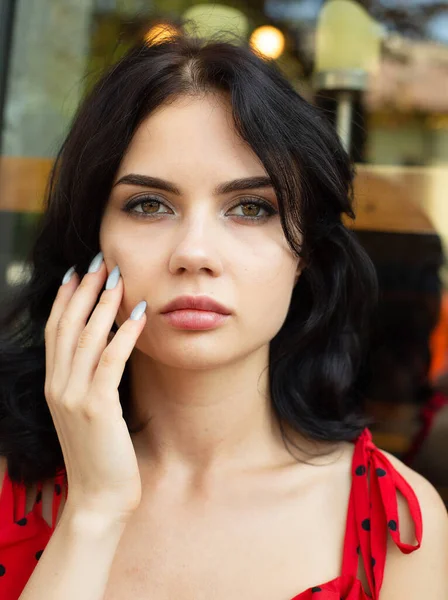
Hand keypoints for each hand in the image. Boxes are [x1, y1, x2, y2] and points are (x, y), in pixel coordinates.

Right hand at [44, 253, 146, 521]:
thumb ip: (90, 381)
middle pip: (68, 325)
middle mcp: (57, 385)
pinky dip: (124, 334)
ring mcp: (73, 396)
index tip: (80, 271)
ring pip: (87, 337)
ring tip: (118, 276)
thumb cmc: (100, 455)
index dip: (67, 298)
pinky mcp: (97, 408)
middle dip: (85, 290)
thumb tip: (108, 349)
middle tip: (100, 261)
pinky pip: (111, 360)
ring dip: (103, 303)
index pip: (55, 330)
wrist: (98, 499)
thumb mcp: (87, 413)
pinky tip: (139, 314)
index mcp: (54, 384)